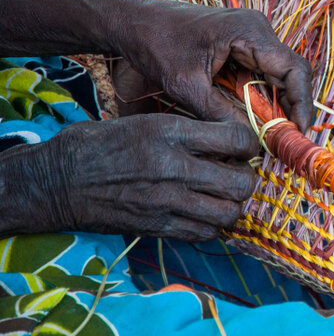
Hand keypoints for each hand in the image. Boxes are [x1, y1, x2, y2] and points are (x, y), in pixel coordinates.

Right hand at [2, 114, 258, 240]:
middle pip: (241, 182)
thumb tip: (229, 139)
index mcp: (172, 133)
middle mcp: (174, 168)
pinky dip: (213, 225)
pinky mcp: (158, 226)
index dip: (250, 143)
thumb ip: (191, 130)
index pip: (237, 138)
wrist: (62, 180)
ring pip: (229, 213)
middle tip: (239, 173)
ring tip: (223, 195)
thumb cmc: (105, 143)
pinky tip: (204, 212)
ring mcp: (167, 201)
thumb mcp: (149, 120)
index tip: (244, 146)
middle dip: (248, 178)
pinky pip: (204, 232)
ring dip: (233, 205)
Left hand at [107, 0, 313, 131]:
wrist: (133, 22)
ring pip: (280, 73)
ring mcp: (251, 34)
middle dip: (292, 107)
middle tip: (286, 139)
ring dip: (278, 102)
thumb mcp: (187, 86)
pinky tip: (256, 117)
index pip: (294, 69)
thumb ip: (219, 113)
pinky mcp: (242, 42)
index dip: (303, 103)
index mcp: (249, 31)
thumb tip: (249, 141)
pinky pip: (263, 70)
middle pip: (292, 72)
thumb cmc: (156, 45)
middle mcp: (257, 28)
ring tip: (273, 133)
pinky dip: (263, 94)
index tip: (299, 131)